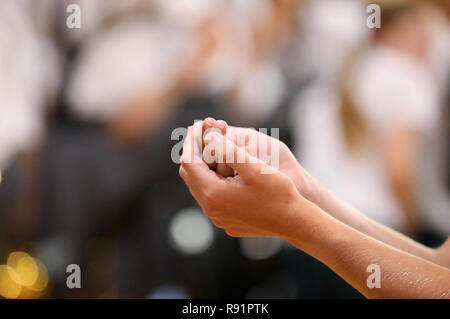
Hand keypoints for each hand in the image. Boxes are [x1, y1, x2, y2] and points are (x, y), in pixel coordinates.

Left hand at [179, 121, 300, 236]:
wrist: (293, 221)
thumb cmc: (277, 192)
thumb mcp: (253, 166)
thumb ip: (228, 150)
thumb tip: (207, 137)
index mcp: (213, 193)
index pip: (189, 161)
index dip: (192, 140)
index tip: (198, 125)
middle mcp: (210, 208)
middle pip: (189, 174)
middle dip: (194, 152)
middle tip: (202, 134)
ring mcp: (217, 217)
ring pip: (199, 186)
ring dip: (203, 166)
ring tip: (212, 148)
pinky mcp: (225, 221)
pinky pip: (210, 197)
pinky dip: (211, 180)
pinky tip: (224, 170)